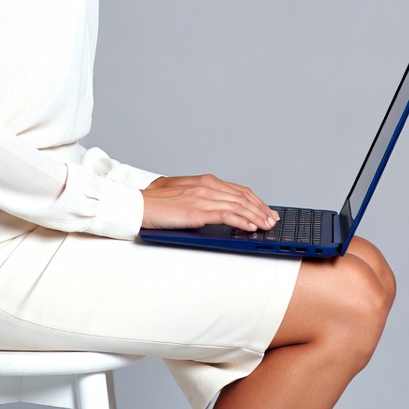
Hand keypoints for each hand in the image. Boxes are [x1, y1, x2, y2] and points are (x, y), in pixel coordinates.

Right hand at [141, 174, 278, 232]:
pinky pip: (226, 215)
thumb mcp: (181, 195)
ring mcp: (202, 197)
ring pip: (238, 205)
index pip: (238, 190)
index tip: (265, 209)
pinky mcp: (197, 210)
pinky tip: (251, 228)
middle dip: (260, 209)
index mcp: (203, 181)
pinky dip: (242, 221)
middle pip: (243, 197)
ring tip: (267, 226)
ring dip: (256, 216)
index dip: (255, 200)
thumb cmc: (154, 202)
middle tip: (272, 220)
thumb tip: (213, 209)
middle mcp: (206, 185)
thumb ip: (198, 198)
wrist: (136, 204)